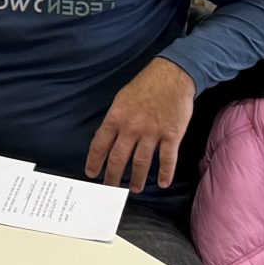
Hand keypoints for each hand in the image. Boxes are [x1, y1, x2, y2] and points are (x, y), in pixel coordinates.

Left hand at [86, 57, 195, 191]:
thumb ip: (114, 120)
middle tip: (110, 188)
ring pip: (141, 162)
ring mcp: (152, 132)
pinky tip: (162, 183)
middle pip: (118, 158)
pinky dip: (165, 173)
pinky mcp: (172, 134)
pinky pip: (167, 158)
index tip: (91, 174)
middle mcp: (132, 127)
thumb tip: (106, 139)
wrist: (172, 75)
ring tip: (134, 189)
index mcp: (116, 118)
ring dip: (137, 178)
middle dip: (112, 176)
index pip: (99, 145)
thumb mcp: (121, 100)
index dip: (94, 161)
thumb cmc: (145, 86)